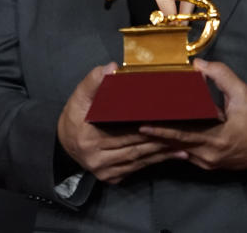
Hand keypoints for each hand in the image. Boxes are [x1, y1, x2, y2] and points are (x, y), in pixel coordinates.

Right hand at [57, 62, 187, 183]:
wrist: (64, 142)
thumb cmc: (75, 116)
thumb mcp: (79, 96)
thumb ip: (94, 80)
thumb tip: (112, 67)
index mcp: (89, 139)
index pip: (123, 133)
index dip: (145, 126)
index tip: (164, 119)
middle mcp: (96, 159)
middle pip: (134, 148)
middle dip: (158, 140)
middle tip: (181, 132)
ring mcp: (103, 171)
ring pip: (137, 161)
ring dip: (161, 154)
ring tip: (183, 145)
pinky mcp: (110, 178)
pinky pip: (135, 170)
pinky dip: (153, 162)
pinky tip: (170, 156)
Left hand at [139, 59, 246, 170]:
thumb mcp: (243, 95)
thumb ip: (221, 76)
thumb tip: (198, 64)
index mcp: (214, 139)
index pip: (179, 135)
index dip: (160, 130)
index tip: (141, 123)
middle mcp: (207, 155)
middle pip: (174, 144)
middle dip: (156, 134)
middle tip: (137, 122)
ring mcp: (207, 163)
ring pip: (179, 150)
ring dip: (164, 139)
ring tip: (146, 126)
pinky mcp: (209, 165)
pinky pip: (188, 154)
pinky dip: (176, 144)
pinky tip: (166, 134)